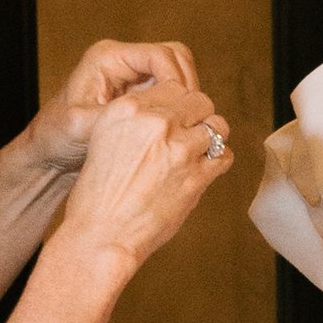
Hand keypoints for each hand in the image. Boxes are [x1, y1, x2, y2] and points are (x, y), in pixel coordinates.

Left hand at [20, 39, 201, 184]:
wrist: (49, 151)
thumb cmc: (57, 136)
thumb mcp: (81, 127)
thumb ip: (115, 118)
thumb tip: (148, 119)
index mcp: (108, 57)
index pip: (160, 55)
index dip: (178, 80)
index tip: (181, 109)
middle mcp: (123, 61)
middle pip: (175, 58)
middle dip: (186, 87)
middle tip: (189, 117)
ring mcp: (132, 76)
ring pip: (178, 74)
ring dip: (185, 97)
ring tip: (183, 125)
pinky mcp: (139, 93)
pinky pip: (171, 92)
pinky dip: (178, 107)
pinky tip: (176, 130)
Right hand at [52, 81, 232, 277]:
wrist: (101, 235)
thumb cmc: (98, 195)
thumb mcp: (105, 140)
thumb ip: (137, 121)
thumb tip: (168, 113)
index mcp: (129, 109)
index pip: (172, 87)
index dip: (179, 104)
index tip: (177, 119)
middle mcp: (155, 122)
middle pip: (199, 101)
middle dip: (198, 117)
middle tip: (190, 136)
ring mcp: (179, 148)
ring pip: (218, 126)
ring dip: (212, 139)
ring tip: (199, 153)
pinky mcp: (197, 176)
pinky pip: (224, 156)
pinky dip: (217, 162)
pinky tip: (203, 171)